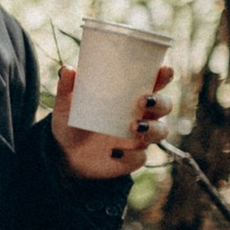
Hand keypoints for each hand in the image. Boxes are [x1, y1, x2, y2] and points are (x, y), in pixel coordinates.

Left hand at [52, 63, 171, 184]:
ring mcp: (139, 139)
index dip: (164, 76)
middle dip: (160, 102)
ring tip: (134, 126)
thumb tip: (68, 70)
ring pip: (160, 132)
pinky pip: (140, 157)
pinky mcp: (132, 159)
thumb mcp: (67, 105)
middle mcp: (141, 116)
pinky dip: (130, 155)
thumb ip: (67, 88)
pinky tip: (114, 153)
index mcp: (130, 97)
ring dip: (153, 128)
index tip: (164, 70)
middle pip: (164, 107)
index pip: (155, 83)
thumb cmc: (73, 122)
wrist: (65, 155)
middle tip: (142, 100)